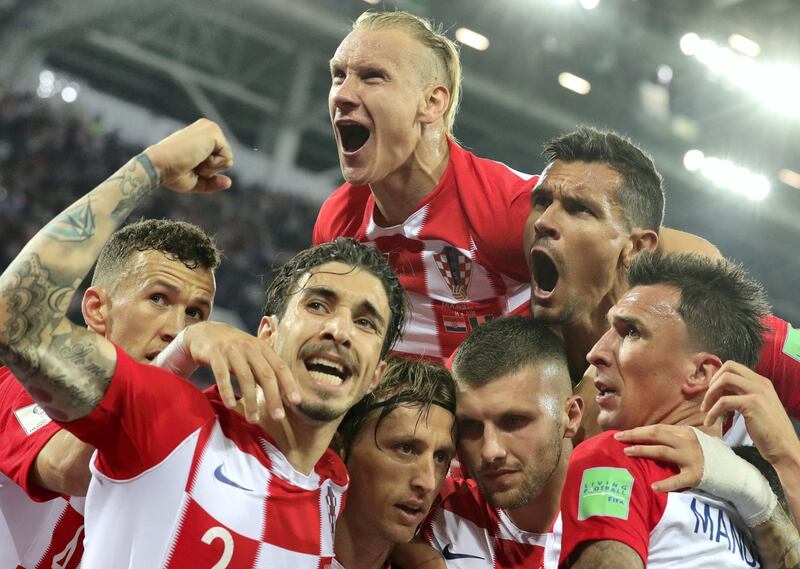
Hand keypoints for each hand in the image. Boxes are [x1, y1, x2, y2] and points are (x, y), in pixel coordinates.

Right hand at [144, 118, 233, 193]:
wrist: (158, 166)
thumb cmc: (171, 173)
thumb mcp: (195, 180)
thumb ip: (212, 182)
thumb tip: (229, 182)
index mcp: (202, 136)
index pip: (219, 160)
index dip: (206, 171)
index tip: (188, 165)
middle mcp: (207, 128)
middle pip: (226, 160)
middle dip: (210, 169)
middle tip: (190, 163)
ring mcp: (210, 127)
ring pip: (228, 160)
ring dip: (210, 167)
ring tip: (193, 159)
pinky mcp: (213, 131)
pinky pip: (227, 158)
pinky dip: (213, 164)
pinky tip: (197, 157)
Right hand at [181, 322, 300, 422]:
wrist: (204, 332)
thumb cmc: (234, 348)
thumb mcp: (252, 353)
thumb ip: (266, 369)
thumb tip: (284, 392)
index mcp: (262, 348)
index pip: (280, 367)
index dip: (289, 384)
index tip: (296, 401)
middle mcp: (250, 347)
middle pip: (265, 374)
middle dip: (273, 397)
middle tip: (278, 417)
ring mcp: (232, 350)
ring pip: (245, 377)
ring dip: (250, 400)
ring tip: (253, 419)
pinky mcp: (214, 354)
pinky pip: (222, 375)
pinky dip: (227, 391)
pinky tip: (231, 405)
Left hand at [614, 424, 703, 491]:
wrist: (734, 471)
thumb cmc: (710, 455)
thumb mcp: (693, 440)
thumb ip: (675, 438)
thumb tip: (650, 437)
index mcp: (685, 432)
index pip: (657, 429)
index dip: (639, 430)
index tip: (622, 433)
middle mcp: (687, 442)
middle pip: (656, 436)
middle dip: (635, 436)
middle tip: (617, 438)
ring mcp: (691, 458)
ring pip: (662, 452)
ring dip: (643, 451)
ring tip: (627, 452)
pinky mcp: (696, 475)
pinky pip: (678, 480)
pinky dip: (665, 484)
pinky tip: (653, 486)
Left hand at [703, 361, 797, 465]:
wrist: (784, 449)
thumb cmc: (768, 432)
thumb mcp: (755, 407)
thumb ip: (741, 395)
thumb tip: (719, 390)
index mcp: (761, 382)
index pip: (733, 367)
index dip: (717, 378)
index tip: (711, 394)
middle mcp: (761, 383)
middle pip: (728, 367)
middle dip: (712, 382)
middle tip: (707, 400)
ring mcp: (758, 392)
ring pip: (724, 380)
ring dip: (710, 395)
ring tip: (705, 410)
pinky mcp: (753, 404)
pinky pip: (723, 401)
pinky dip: (712, 412)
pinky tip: (709, 422)